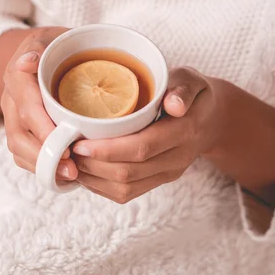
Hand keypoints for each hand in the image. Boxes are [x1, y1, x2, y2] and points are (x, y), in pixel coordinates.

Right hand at [1, 27, 78, 180]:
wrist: (39, 50)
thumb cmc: (55, 45)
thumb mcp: (51, 38)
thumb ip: (42, 48)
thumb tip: (28, 61)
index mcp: (18, 77)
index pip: (28, 108)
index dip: (45, 130)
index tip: (66, 147)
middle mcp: (11, 99)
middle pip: (19, 135)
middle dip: (45, 155)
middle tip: (72, 169)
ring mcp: (12, 117)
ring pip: (18, 148)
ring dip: (42, 166)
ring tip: (69, 177)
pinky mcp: (18, 130)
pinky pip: (23, 154)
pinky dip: (40, 167)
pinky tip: (61, 176)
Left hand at [72, 67, 221, 202]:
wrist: (210, 119)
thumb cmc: (192, 94)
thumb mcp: (192, 81)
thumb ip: (183, 89)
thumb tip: (173, 104)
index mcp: (184, 132)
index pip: (142, 148)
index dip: (108, 149)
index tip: (79, 142)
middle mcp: (177, 159)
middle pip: (129, 172)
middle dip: (93, 166)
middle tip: (65, 152)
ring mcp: (168, 174)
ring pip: (125, 188)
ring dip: (93, 179)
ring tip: (69, 163)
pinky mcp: (158, 181)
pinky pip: (127, 193)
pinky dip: (100, 187)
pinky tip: (83, 173)